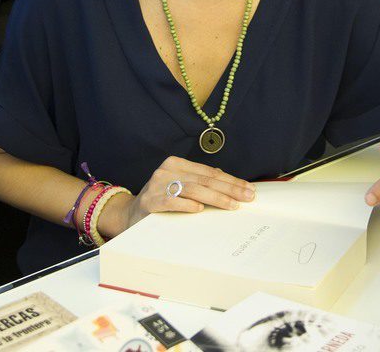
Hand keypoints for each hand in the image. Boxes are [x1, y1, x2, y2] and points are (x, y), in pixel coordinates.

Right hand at [112, 156, 255, 232]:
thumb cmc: (161, 201)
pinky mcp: (149, 201)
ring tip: (232, 205)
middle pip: (204, 180)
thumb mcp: (180, 187)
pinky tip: (200, 209)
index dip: (230, 180)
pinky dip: (186, 205)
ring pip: (192, 189)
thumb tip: (229, 182)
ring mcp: (156, 185)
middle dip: (229, 189)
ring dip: (215, 197)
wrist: (130, 215)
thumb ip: (200, 182)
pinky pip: (171, 201)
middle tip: (248, 197)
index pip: (209, 172)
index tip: (249, 189)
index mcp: (176, 164)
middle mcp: (166, 171)